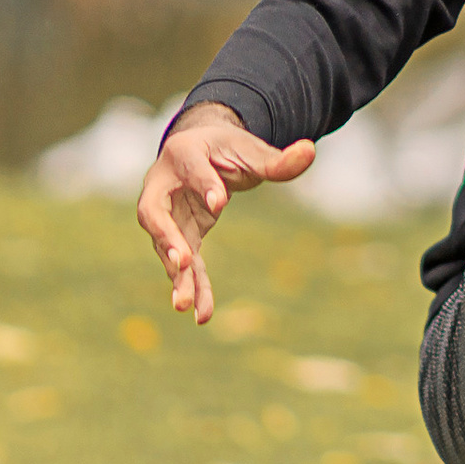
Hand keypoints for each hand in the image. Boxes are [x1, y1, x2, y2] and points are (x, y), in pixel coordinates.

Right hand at [135, 102, 317, 323]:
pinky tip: (201, 314)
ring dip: (175, 274)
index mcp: (185, 153)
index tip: (220, 202)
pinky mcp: (177, 237)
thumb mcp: (252, 151)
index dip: (204, 185)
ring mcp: (166, 215)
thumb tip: (310, 152)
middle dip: (167, 237)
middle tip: (182, 261)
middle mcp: (163, 185)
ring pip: (164, 247)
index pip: (192, 169)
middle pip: (154, 212)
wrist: (201, 153)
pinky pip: (182, 264)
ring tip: (184, 303)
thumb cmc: (226, 150)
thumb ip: (277, 160)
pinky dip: (193, 286)